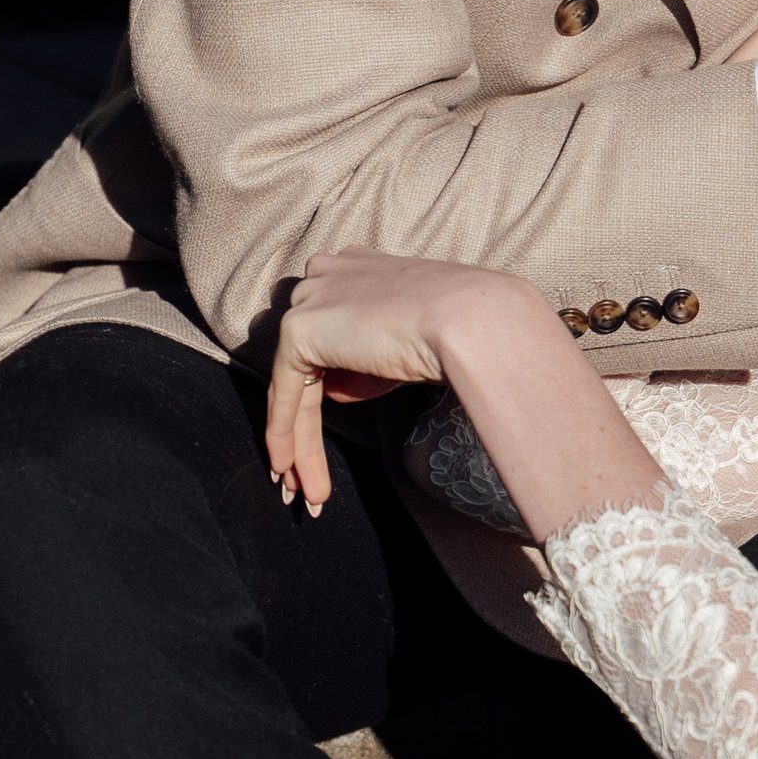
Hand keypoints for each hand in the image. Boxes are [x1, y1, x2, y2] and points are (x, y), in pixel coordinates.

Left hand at [265, 251, 544, 511]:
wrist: (473, 321)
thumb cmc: (465, 330)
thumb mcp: (411, 343)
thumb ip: (369, 359)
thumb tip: (333, 387)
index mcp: (358, 266)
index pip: (331, 327)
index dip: (328, 378)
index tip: (332, 416)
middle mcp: (327, 274)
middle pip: (306, 357)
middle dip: (303, 419)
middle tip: (302, 470)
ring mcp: (311, 299)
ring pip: (294, 381)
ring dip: (299, 442)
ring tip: (309, 492)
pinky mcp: (300, 329)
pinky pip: (285, 393)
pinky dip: (285, 434)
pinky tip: (289, 469)